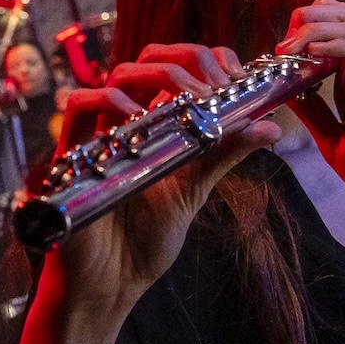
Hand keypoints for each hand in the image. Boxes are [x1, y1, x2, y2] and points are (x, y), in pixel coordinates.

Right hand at [48, 44, 282, 318]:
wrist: (111, 284)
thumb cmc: (147, 240)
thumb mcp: (194, 189)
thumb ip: (226, 154)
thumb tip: (272, 127)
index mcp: (161, 124)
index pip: (182, 68)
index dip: (210, 61)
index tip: (238, 78)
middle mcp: (130, 121)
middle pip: (151, 59)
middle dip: (189, 59)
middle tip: (217, 88)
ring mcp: (101, 133)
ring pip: (120, 73)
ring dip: (160, 75)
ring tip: (190, 102)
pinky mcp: (72, 153)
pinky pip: (80, 106)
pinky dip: (108, 99)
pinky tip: (136, 115)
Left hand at [278, 0, 344, 229]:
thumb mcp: (336, 146)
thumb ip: (316, 118)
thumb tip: (289, 93)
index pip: (329, 39)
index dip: (303, 32)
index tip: (278, 49)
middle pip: (342, 23)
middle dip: (310, 20)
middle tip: (284, 41)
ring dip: (320, 27)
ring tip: (294, 42)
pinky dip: (340, 46)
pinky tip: (316, 51)